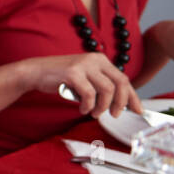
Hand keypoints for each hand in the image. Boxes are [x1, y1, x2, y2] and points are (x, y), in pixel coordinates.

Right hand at [21, 52, 141, 117]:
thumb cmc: (60, 78)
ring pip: (107, 90)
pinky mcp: (73, 73)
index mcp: (100, 60)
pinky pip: (89, 94)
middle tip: (115, 114)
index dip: (132, 97)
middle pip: (120, 83)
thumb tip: (119, 103)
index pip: (124, 79)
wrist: (35, 71)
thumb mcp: (85, 77)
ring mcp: (84, 65)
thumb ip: (100, 84)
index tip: (137, 110)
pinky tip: (82, 109)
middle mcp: (95, 60)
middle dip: (121, 103)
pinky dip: (88, 105)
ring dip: (102, 107)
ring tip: (94, 113)